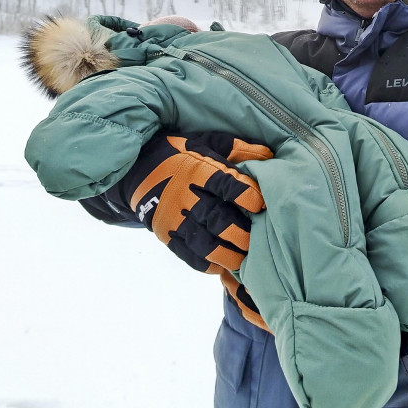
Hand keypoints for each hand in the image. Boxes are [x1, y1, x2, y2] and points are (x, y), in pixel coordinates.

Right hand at [117, 131, 270, 272]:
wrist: (139, 169)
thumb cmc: (182, 155)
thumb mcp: (207, 143)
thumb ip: (238, 148)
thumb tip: (268, 154)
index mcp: (198, 170)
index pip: (224, 184)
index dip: (245, 195)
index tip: (260, 203)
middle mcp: (185, 196)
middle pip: (216, 218)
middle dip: (240, 231)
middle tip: (257, 237)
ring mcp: (174, 218)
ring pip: (204, 242)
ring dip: (227, 253)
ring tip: (244, 258)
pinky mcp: (167, 235)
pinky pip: (188, 255)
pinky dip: (207, 264)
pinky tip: (222, 264)